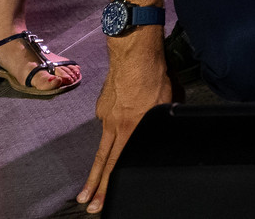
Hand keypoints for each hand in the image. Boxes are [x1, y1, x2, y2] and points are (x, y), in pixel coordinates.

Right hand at [77, 34, 173, 213]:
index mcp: (133, 127)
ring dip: (95, 170)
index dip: (110, 184)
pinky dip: (112, 128)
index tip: (102, 200)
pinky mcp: (102, 107)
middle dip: (96, 187)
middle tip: (89, 204)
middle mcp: (116, 125)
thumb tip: (166, 126)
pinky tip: (122, 120)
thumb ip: (163, 118)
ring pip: (101, 148)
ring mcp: (106, 116)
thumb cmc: (155, 74)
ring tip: (86, 190)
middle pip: (103, 162)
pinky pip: (107, 123)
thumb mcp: (168, 101)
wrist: (134, 52)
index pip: (118, 163)